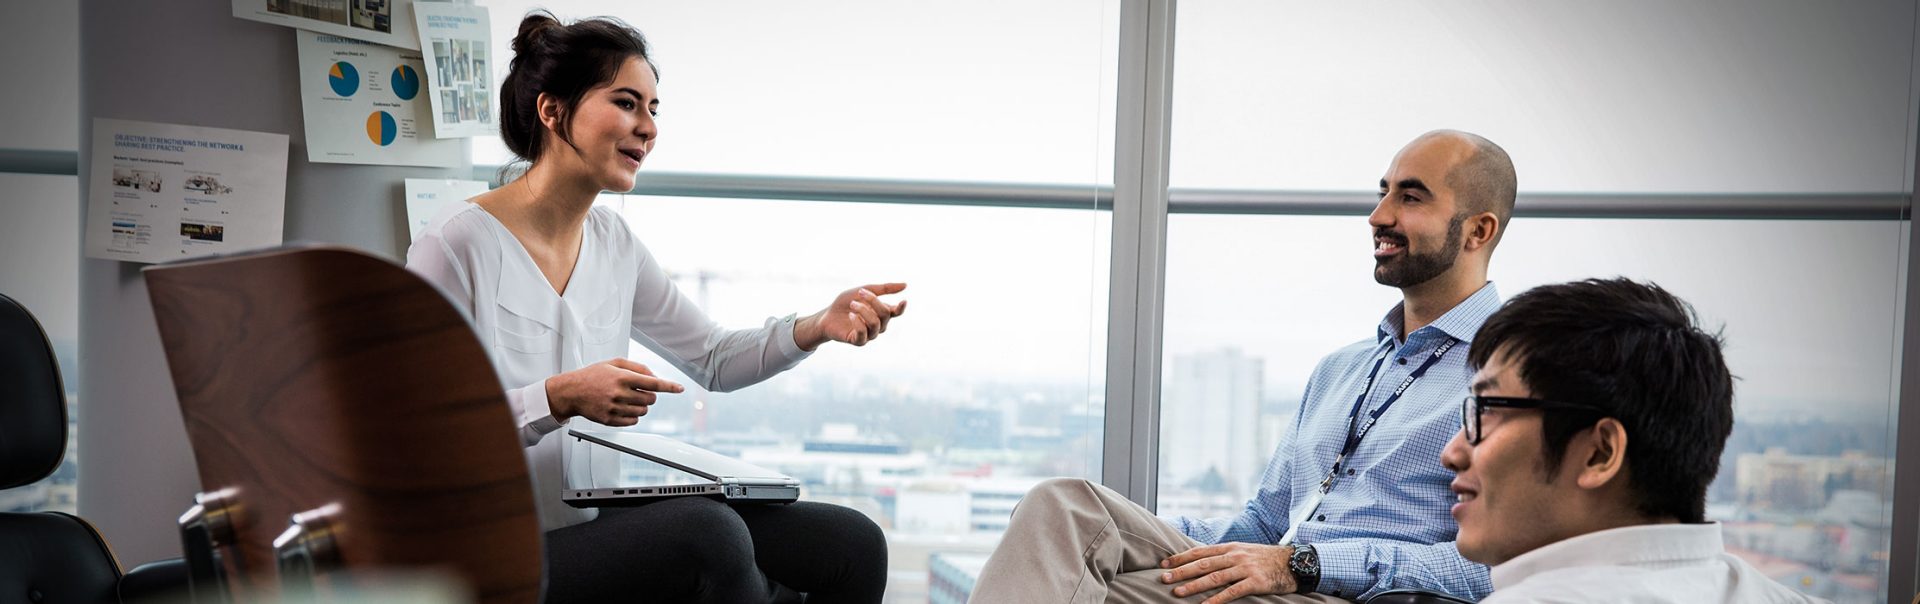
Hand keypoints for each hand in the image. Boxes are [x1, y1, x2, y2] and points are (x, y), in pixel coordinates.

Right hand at [544, 358, 683, 425]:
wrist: (572, 391)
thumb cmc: (593, 375)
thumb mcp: (614, 363)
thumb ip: (637, 367)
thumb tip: (654, 376)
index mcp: (621, 377)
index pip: (652, 383)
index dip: (669, 386)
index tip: (679, 388)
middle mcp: (619, 393)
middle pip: (650, 399)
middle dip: (649, 395)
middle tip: (638, 391)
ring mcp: (614, 408)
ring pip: (643, 411)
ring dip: (641, 406)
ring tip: (627, 398)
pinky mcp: (609, 420)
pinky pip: (633, 421)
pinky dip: (633, 415)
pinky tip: (623, 407)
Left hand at [796, 283, 907, 349]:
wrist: (827, 315)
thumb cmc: (846, 303)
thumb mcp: (863, 291)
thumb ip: (883, 288)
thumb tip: (905, 285)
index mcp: (881, 313)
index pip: (896, 312)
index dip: (901, 308)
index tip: (903, 300)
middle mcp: (878, 325)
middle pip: (885, 314)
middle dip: (873, 301)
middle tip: (860, 292)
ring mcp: (870, 334)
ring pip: (875, 324)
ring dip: (864, 311)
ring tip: (852, 303)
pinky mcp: (859, 341)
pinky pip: (863, 333)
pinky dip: (858, 322)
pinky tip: (850, 315)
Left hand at [1158, 543, 1296, 603]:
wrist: (1295, 562)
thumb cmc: (1266, 559)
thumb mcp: (1244, 551)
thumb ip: (1225, 555)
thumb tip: (1203, 560)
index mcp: (1230, 547)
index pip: (1200, 551)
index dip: (1181, 557)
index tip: (1165, 563)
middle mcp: (1235, 556)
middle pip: (1203, 564)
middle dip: (1181, 571)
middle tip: (1164, 578)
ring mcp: (1245, 568)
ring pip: (1214, 577)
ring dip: (1194, 586)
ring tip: (1178, 592)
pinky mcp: (1255, 582)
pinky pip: (1232, 592)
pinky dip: (1216, 600)